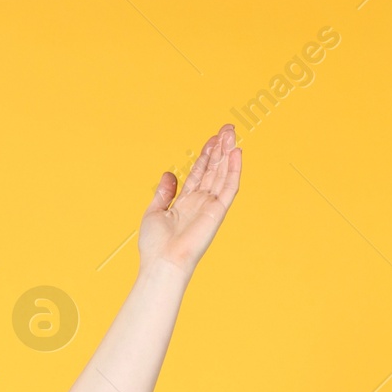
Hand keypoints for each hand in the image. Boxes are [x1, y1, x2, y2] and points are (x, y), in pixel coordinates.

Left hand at [138, 123, 242, 275]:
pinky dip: (234, 169)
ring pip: (222, 174)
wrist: (163, 262)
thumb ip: (164, 192)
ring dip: (227, 153)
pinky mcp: (218, 211)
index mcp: (185, 203)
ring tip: (231, 133)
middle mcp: (200, 203)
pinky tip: (236, 153)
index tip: (211, 140)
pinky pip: (229, 187)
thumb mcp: (154, 212)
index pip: (199, 174)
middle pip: (213, 170)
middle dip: (219, 149)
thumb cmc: (155, 246)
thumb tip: (169, 174)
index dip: (205, 156)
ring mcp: (210, 206)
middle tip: (226, 129)